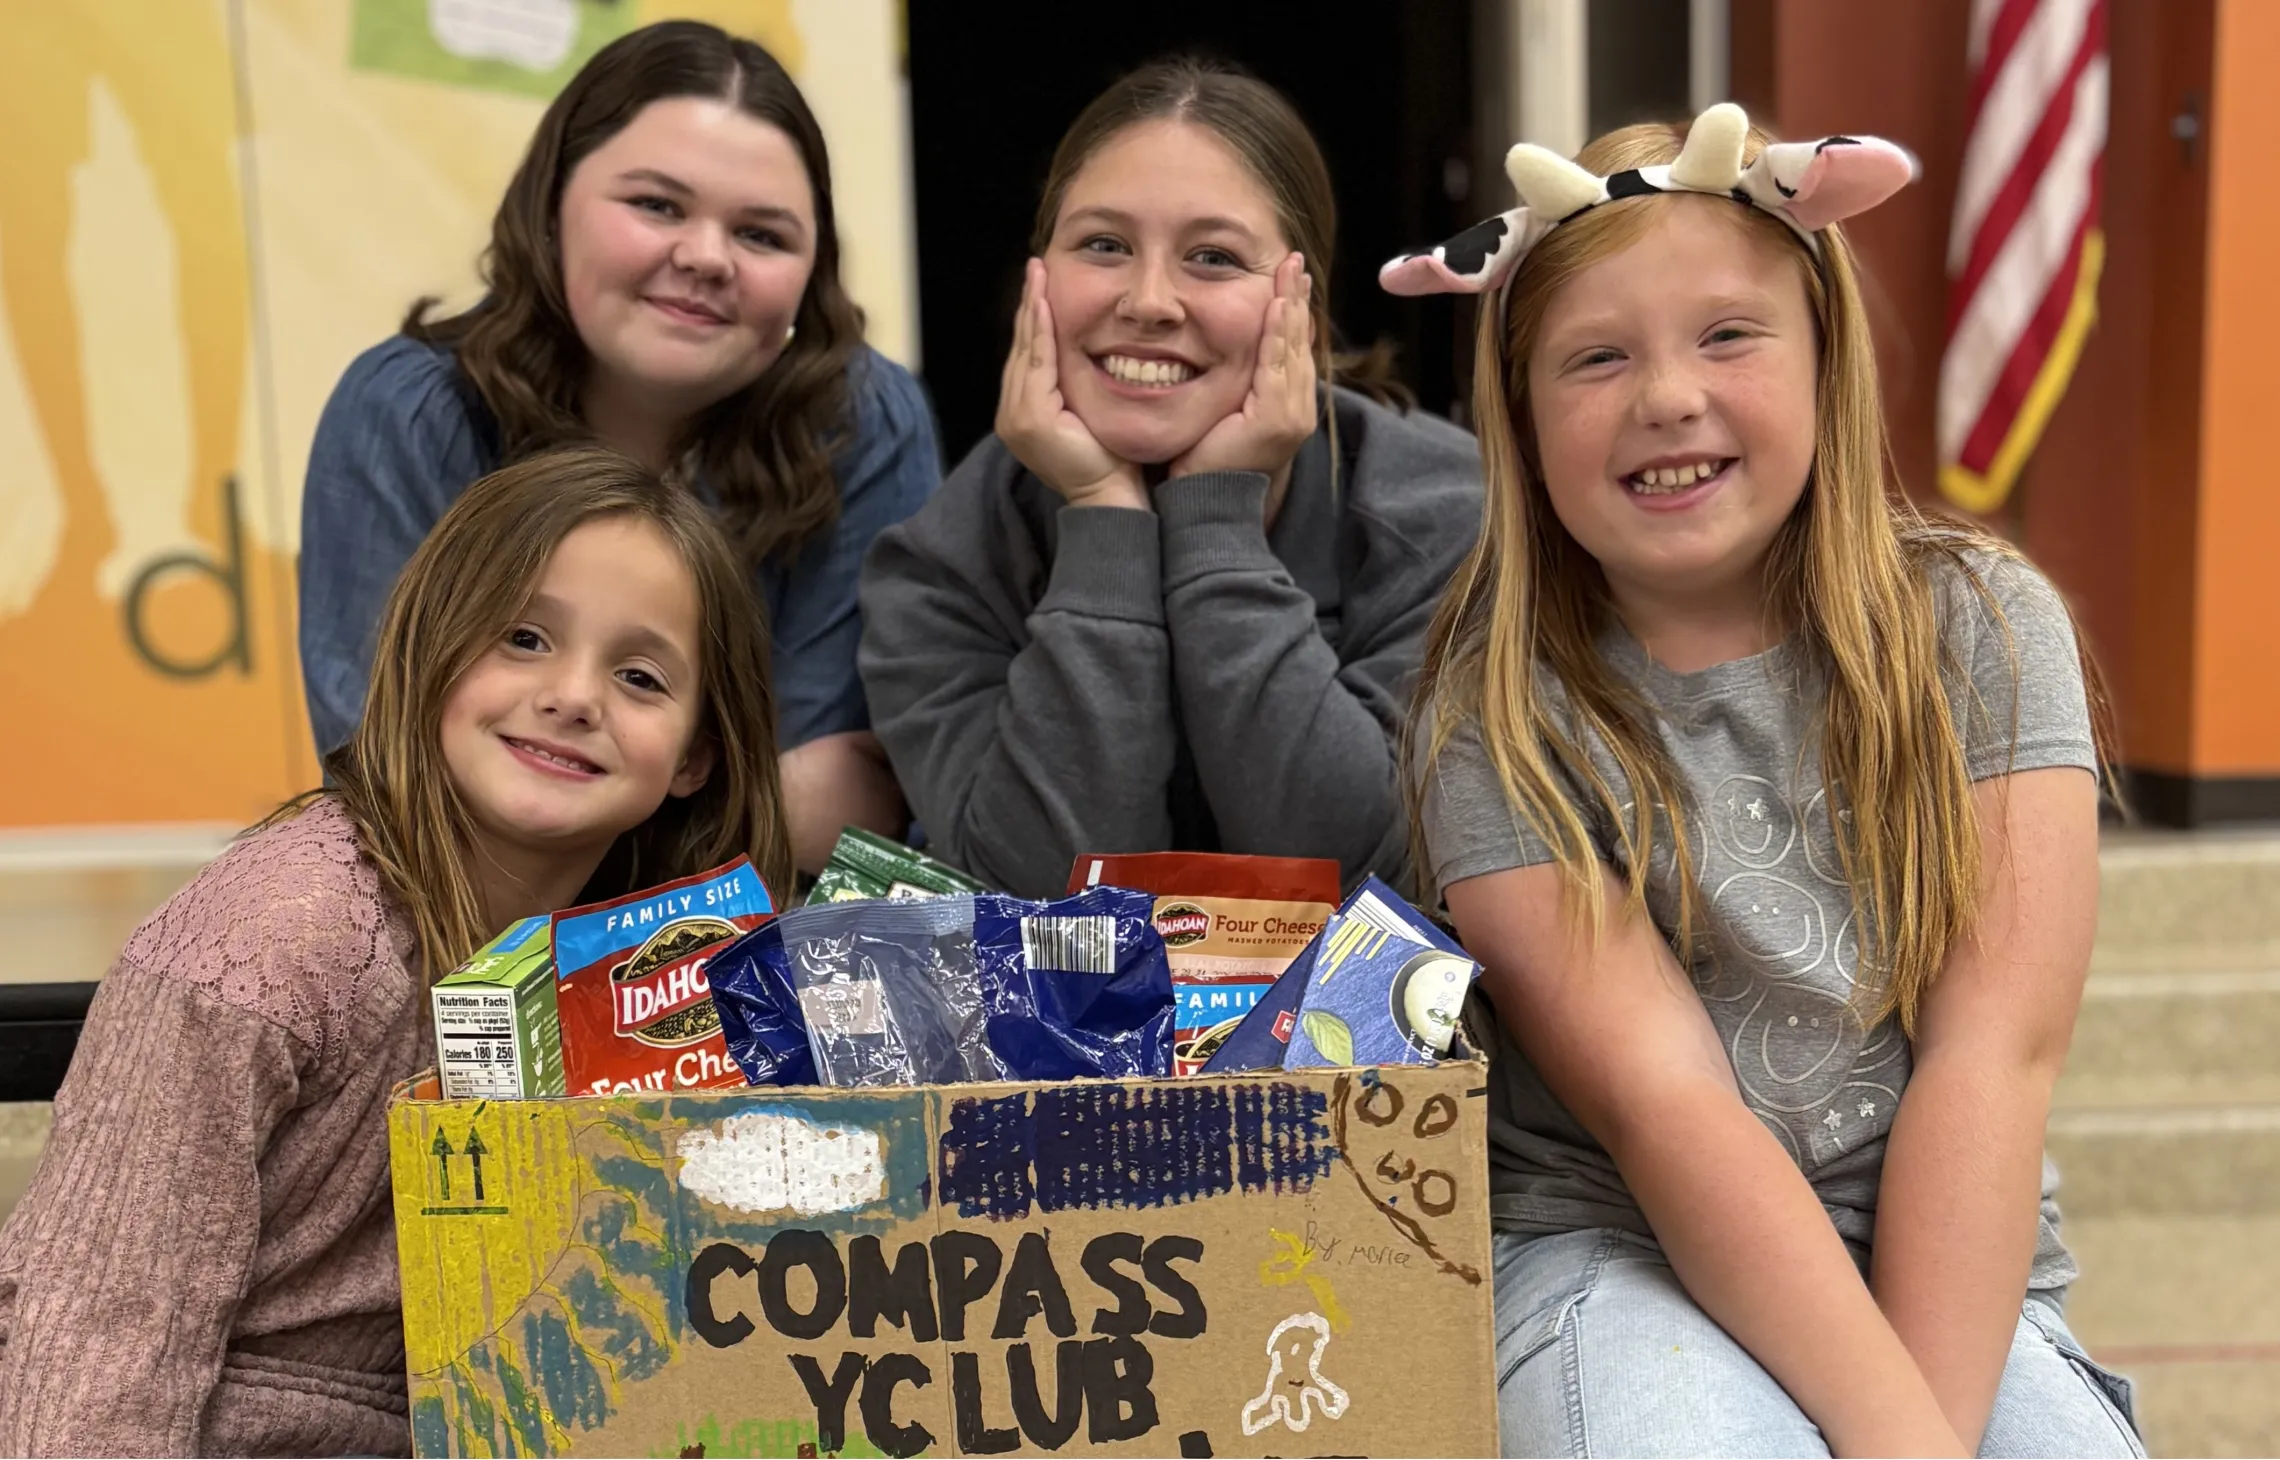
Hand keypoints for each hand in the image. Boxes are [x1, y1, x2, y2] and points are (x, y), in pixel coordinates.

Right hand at [995, 258, 1147, 509]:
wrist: (1112, 499)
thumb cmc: (1113, 461)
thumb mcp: (1092, 413)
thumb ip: (1082, 386)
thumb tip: (1095, 351)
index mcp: (1025, 413)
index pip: (1030, 355)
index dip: (1035, 318)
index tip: (1043, 284)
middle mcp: (1012, 414)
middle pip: (1022, 346)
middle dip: (1029, 304)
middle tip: (1036, 266)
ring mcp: (1017, 416)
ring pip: (1026, 349)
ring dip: (1032, 308)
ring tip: (1037, 273)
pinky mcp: (1031, 417)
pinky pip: (1037, 362)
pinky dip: (1041, 330)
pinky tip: (1045, 301)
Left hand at [1168, 253, 1318, 482]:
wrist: (1204, 503)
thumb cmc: (1204, 462)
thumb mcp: (1224, 412)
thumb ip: (1233, 384)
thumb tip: (1219, 352)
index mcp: (1286, 405)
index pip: (1291, 348)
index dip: (1291, 311)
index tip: (1289, 277)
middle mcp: (1297, 408)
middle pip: (1299, 342)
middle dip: (1297, 298)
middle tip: (1293, 260)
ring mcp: (1291, 414)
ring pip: (1291, 348)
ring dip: (1290, 305)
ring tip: (1289, 271)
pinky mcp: (1276, 419)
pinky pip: (1277, 365)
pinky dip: (1277, 332)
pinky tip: (1276, 304)